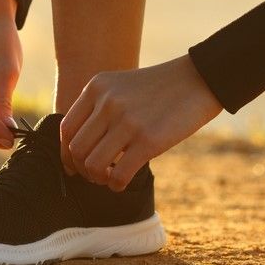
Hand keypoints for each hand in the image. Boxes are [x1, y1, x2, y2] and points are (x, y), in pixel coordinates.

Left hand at [60, 54, 222, 190]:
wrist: (199, 79)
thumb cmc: (159, 88)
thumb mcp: (120, 85)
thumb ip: (98, 107)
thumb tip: (79, 146)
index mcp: (96, 88)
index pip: (66, 129)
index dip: (66, 153)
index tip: (75, 165)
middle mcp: (107, 103)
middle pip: (77, 149)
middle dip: (82, 169)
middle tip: (95, 174)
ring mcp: (127, 122)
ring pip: (93, 165)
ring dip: (97, 179)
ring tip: (109, 178)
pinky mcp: (148, 140)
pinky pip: (118, 175)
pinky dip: (116, 185)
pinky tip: (122, 182)